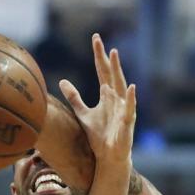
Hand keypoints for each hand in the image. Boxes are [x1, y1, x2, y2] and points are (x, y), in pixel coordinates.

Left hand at [58, 34, 135, 166]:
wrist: (109, 156)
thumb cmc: (99, 136)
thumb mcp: (83, 114)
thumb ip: (74, 97)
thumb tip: (62, 81)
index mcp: (107, 94)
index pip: (102, 71)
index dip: (98, 55)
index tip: (95, 38)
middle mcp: (117, 97)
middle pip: (110, 74)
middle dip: (106, 57)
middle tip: (100, 41)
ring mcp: (123, 108)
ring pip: (120, 86)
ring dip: (116, 71)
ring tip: (113, 55)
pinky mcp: (127, 122)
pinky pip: (130, 108)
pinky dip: (131, 98)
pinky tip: (132, 87)